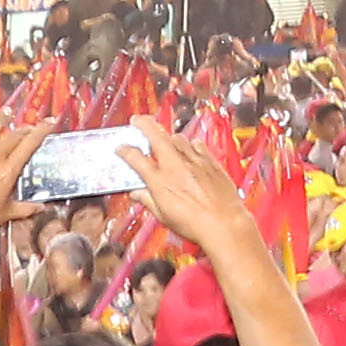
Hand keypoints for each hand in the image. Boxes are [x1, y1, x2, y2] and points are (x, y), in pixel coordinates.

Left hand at [0, 112, 47, 251]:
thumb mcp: (4, 214)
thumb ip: (24, 208)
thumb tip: (39, 208)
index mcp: (7, 171)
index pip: (30, 143)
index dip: (42, 130)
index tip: (48, 122)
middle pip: (13, 134)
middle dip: (24, 128)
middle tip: (28, 126)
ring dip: (0, 117)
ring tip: (6, 112)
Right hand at [131, 122, 271, 261]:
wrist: (224, 224)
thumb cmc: (195, 224)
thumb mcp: (164, 216)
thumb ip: (148, 200)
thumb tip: (137, 194)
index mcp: (160, 181)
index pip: (136, 159)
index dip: (125, 151)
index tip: (121, 148)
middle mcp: (176, 167)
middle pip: (156, 137)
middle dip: (144, 125)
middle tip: (137, 120)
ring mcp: (194, 162)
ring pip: (178, 138)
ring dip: (168, 137)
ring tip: (164, 140)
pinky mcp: (210, 161)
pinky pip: (197, 145)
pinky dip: (190, 144)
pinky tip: (189, 149)